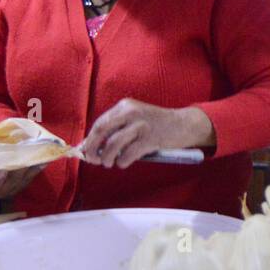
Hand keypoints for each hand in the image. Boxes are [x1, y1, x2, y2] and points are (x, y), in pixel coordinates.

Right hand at [0, 151, 45, 199]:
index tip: (2, 171)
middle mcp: (1, 191)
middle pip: (12, 182)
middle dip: (18, 170)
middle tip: (24, 157)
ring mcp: (13, 188)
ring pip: (24, 179)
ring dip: (30, 167)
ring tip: (36, 155)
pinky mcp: (23, 182)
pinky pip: (32, 175)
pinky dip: (38, 166)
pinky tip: (44, 158)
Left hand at [79, 99, 210, 168]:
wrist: (184, 124)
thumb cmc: (157, 125)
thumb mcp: (135, 119)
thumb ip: (117, 128)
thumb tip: (93, 146)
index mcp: (124, 106)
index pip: (100, 123)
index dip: (90, 139)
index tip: (86, 151)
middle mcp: (131, 112)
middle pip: (102, 131)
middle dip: (93, 148)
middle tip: (93, 160)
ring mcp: (141, 125)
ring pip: (113, 144)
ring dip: (107, 158)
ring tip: (109, 163)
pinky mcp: (150, 139)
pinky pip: (128, 154)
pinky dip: (122, 161)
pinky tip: (123, 163)